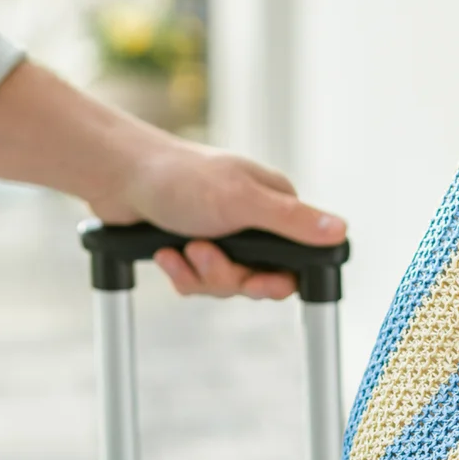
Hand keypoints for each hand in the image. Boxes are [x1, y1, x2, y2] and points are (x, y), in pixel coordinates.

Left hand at [102, 135, 347, 300]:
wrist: (118, 176)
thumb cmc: (180, 178)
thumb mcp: (242, 201)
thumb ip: (292, 221)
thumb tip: (340, 230)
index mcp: (274, 204)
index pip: (296, 259)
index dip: (276, 280)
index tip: (257, 282)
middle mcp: (252, 221)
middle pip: (257, 278)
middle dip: (226, 276)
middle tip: (203, 253)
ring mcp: (222, 235)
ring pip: (225, 283)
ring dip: (199, 273)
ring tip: (180, 248)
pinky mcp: (192, 247)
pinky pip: (197, 281)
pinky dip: (180, 273)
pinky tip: (165, 253)